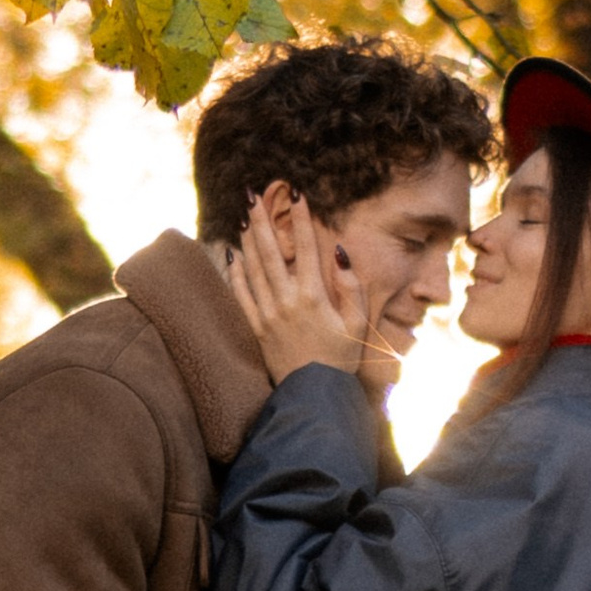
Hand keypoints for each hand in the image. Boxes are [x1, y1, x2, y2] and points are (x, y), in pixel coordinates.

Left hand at [231, 189, 368, 383]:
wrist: (314, 396)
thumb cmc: (341, 359)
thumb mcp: (357, 324)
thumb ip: (351, 288)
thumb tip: (340, 254)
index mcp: (313, 297)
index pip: (305, 248)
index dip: (301, 219)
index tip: (298, 194)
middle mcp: (286, 300)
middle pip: (271, 251)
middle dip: (263, 220)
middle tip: (253, 195)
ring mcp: (267, 314)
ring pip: (253, 268)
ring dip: (248, 239)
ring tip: (245, 216)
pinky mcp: (256, 328)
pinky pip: (241, 294)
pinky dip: (236, 273)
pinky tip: (233, 255)